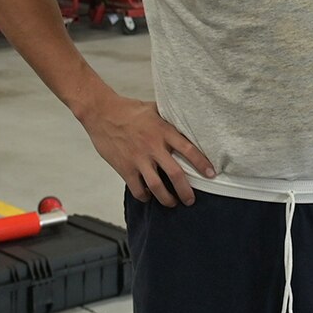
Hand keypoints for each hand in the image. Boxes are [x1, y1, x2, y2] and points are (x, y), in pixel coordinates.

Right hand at [79, 94, 214, 206]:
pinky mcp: (125, 167)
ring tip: (172, 203)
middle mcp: (153, 146)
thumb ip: (168, 117)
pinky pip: (138, 188)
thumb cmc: (128, 109)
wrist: (101, 112)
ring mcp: (138, 158)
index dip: (202, 163)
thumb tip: (185, 119)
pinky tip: (148, 196)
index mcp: (163, 131)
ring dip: (167, 199)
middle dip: (186, 191)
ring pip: (157, 186)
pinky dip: (145, 196)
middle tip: (190, 200)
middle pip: (175, 174)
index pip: (189, 149)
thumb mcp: (153, 109)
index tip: (211, 174)